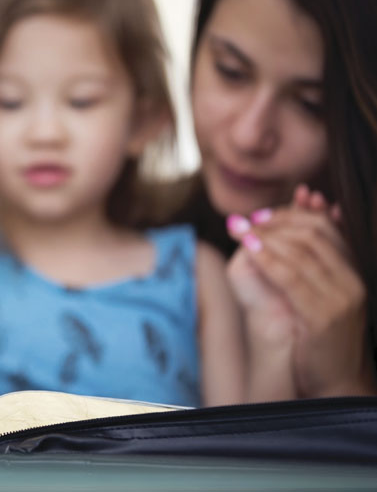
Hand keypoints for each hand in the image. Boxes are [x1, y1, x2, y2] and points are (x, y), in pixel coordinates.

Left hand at [227, 185, 374, 396]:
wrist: (334, 380)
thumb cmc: (318, 337)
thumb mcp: (316, 294)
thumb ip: (305, 263)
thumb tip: (282, 229)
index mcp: (352, 272)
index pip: (325, 227)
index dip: (292, 214)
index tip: (262, 214)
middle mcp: (351, 282)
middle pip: (313, 234)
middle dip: (276, 223)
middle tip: (248, 221)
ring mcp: (341, 299)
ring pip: (302, 252)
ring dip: (267, 237)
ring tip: (242, 231)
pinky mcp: (324, 317)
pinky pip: (292, 278)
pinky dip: (268, 260)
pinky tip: (249, 251)